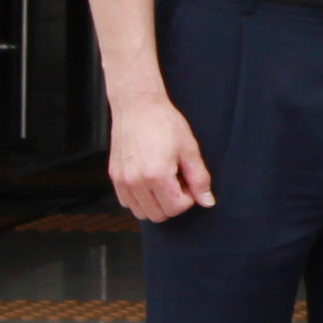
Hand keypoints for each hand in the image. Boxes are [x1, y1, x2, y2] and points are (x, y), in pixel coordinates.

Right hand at [107, 91, 213, 223]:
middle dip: (173, 203)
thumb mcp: (190, 150)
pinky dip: (141, 199)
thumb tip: (208, 202)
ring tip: (165, 180)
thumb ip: (199, 179)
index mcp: (156, 175)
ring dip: (156, 203)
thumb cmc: (165, 123)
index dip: (189, 198)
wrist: (138, 107)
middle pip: (159, 215)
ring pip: (141, 212)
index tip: (190, 182)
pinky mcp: (114, 177)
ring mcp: (121, 181)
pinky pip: (127, 202)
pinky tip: (150, 180)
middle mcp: (135, 182)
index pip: (177, 208)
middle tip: (178, 181)